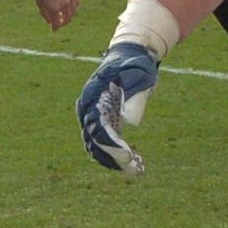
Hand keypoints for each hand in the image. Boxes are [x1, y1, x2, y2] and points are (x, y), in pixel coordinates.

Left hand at [35, 0, 81, 32]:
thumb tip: (50, 22)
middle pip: (67, 20)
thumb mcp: (40, 3)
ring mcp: (70, 0)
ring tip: (66, 17)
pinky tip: (70, 8)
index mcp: (54, 9)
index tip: (54, 30)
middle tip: (60, 24)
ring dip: (70, 17)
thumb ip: (45, 14)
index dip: (56, 28)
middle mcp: (64, 6)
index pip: (57, 24)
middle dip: (63, 23)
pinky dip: (73, 8)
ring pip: (73, 13)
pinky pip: (76, 4)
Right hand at [77, 39, 160, 172]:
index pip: (97, 126)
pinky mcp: (102, 122)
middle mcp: (88, 109)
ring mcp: (93, 117)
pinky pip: (104, 144)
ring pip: (97, 146)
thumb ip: (135, 97)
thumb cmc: (136, 64)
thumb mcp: (139, 76)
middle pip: (94, 140)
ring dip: (114, 161)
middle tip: (135, 169)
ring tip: (137, 171)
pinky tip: (135, 165)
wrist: (130, 55)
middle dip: (113, 157)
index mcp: (93, 96)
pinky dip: (115, 156)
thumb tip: (132, 123)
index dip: (110, 143)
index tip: (127, 155)